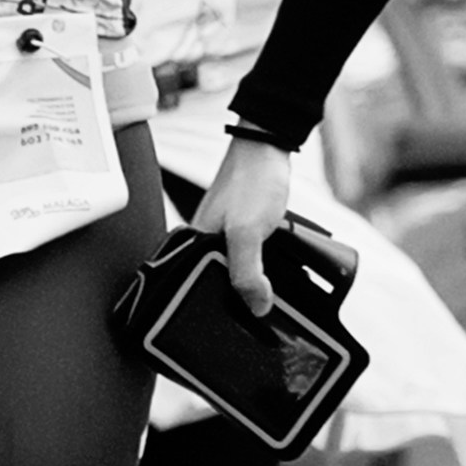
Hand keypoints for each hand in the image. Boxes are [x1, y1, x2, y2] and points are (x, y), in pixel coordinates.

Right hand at [200, 131, 360, 317]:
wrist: (269, 148)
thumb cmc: (252, 181)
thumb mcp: (247, 233)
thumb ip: (247, 273)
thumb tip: (257, 308)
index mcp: (191, 247)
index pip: (197, 289)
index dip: (222, 307)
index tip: (249, 317)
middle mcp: (201, 243)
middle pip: (219, 284)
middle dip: (243, 295)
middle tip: (266, 299)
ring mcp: (220, 236)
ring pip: (236, 272)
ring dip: (255, 280)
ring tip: (271, 284)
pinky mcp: (238, 230)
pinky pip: (249, 259)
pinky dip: (263, 265)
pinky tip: (274, 266)